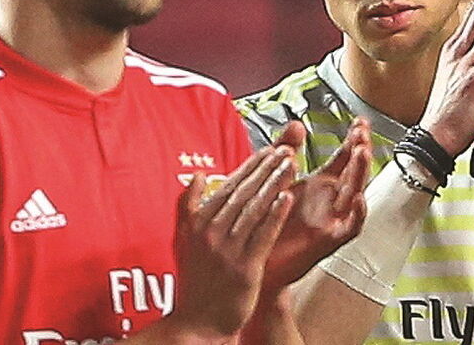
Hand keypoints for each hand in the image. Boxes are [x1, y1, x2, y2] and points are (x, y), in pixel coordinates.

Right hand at [171, 145, 296, 336]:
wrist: (198, 323)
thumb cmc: (196, 281)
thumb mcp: (183, 239)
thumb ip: (189, 206)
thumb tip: (199, 176)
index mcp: (198, 222)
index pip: (229, 185)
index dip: (251, 166)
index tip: (268, 149)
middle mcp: (211, 233)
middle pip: (244, 192)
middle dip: (266, 168)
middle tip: (285, 149)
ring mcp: (228, 250)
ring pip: (255, 209)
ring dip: (274, 184)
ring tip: (290, 165)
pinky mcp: (245, 268)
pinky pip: (262, 235)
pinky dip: (275, 215)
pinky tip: (287, 198)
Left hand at [262, 118, 371, 290]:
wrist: (258, 261)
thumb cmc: (269, 223)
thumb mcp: (279, 180)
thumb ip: (286, 150)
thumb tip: (296, 124)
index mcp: (319, 186)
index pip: (344, 158)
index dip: (353, 139)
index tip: (360, 121)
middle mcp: (329, 201)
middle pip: (354, 172)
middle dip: (361, 150)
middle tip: (363, 131)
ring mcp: (331, 220)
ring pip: (356, 194)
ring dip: (361, 174)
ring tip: (362, 152)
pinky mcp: (328, 240)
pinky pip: (351, 227)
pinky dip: (358, 214)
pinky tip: (358, 198)